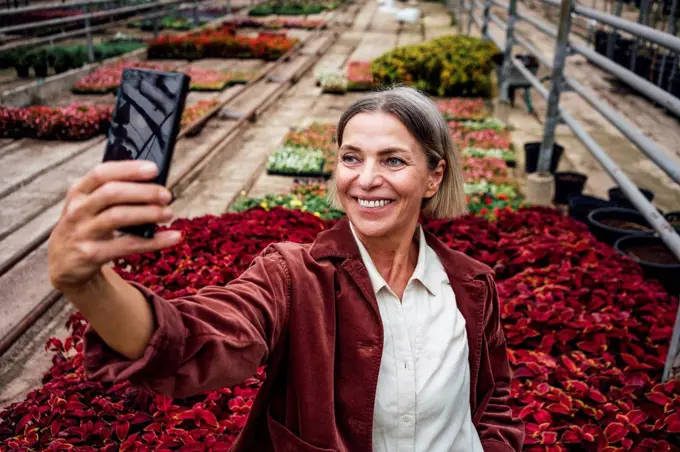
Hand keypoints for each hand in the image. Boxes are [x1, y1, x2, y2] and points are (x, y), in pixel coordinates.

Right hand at [48, 160, 182, 290]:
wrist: (64, 262)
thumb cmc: (87, 225)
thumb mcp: (89, 205)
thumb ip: (112, 192)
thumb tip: (154, 183)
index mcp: (78, 192)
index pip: (101, 173)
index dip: (128, 169)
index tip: (154, 169)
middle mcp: (77, 210)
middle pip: (112, 193)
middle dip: (143, 192)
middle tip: (166, 195)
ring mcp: (83, 232)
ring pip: (118, 217)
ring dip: (148, 213)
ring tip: (169, 213)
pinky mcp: (92, 254)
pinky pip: (128, 245)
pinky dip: (154, 241)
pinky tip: (173, 236)